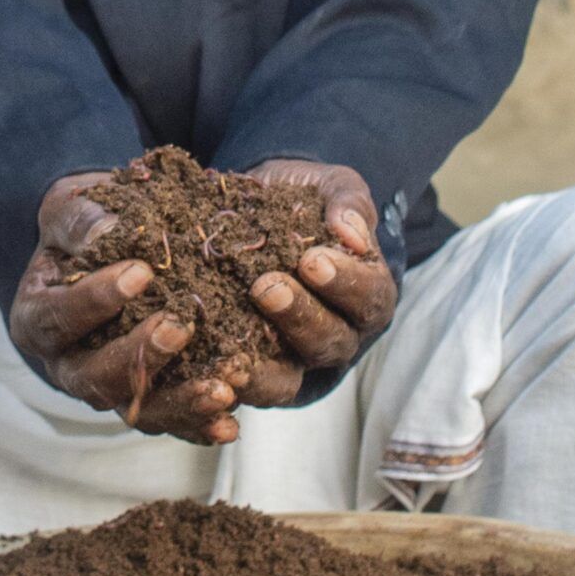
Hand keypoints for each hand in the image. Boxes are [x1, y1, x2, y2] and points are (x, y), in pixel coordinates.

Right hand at [8, 172, 243, 445]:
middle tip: (181, 325)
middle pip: (95, 377)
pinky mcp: (146, 402)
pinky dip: (200, 425)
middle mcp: (66, 365)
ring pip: (137, 409)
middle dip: (140, 355)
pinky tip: (230, 423)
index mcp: (36, 320)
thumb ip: (82, 222)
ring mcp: (107, 388)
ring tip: (222, 388)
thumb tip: (109, 233)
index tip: (140, 272)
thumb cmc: (84, 225)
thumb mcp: (72, 209)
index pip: (56, 318)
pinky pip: (170, 422)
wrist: (107, 246)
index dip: (94, 301)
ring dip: (179, 403)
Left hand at [234, 158, 398, 406]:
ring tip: (233, 347)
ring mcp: (296, 360)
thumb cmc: (306, 201)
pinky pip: (245, 389)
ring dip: (263, 367)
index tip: (312, 261)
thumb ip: (347, 202)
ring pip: (289, 378)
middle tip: (266, 288)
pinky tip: (206, 369)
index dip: (344, 283)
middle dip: (299, 316)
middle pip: (330, 341)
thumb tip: (352, 234)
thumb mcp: (332, 187)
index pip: (368, 297)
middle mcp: (339, 334)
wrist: (258, 210)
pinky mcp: (255, 371)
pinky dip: (227, 384)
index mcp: (368, 294)